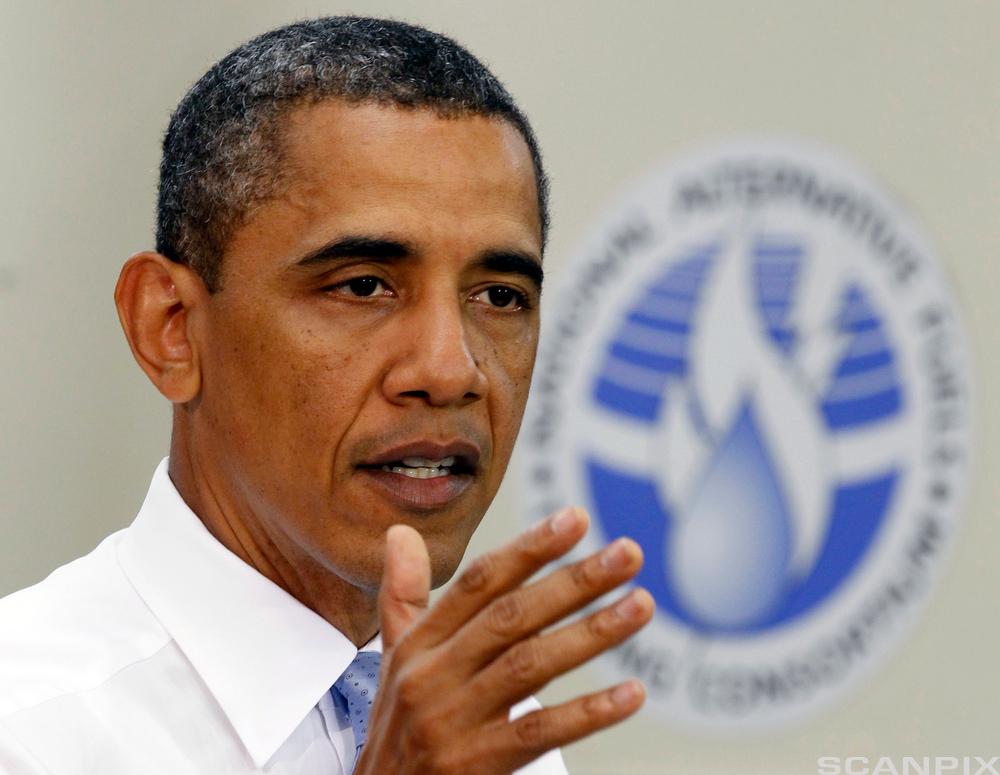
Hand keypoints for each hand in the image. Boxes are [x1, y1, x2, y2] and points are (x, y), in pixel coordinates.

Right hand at [357, 507, 653, 774]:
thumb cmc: (398, 728)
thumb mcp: (395, 658)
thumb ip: (404, 594)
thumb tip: (401, 532)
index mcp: (419, 644)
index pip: (479, 583)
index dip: (529, 548)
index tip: (575, 518)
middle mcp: (432, 675)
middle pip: (512, 616)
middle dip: (574, 581)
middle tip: (628, 553)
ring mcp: (452, 722)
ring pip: (531, 665)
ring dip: (592, 633)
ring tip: (641, 605)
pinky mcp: (475, 766)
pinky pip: (541, 732)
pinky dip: (589, 712)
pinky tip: (632, 694)